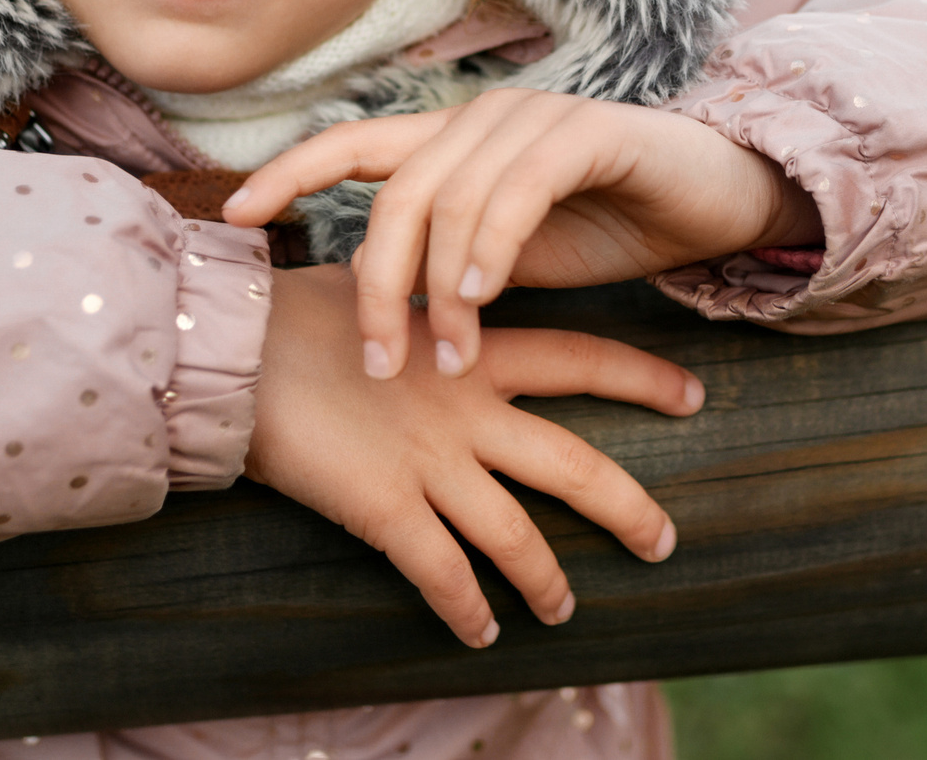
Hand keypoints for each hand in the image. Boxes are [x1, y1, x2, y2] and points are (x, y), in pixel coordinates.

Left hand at [227, 91, 821, 378]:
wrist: (713, 201)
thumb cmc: (607, 228)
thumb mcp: (508, 261)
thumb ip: (445, 272)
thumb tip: (383, 318)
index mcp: (451, 141)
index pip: (351, 144)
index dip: (289, 172)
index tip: (234, 214)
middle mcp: (480, 118)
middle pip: (392, 193)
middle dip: (372, 284)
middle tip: (376, 361)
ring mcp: (533, 118)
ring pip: (448, 200)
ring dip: (439, 291)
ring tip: (444, 358)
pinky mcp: (587, 133)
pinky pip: (514, 192)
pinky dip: (489, 251)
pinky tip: (483, 302)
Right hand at [244, 264, 701, 646]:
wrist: (233, 345)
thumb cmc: (290, 311)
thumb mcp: (376, 293)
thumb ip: (418, 314)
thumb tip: (427, 309)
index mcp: (471, 347)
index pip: (580, 356)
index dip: (640, 378)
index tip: (693, 395)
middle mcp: (466, 407)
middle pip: (573, 465)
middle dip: (627, 507)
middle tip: (665, 541)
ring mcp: (429, 461)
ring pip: (515, 534)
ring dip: (548, 580)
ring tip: (565, 609)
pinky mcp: (384, 506)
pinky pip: (441, 574)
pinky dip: (467, 610)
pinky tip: (481, 633)